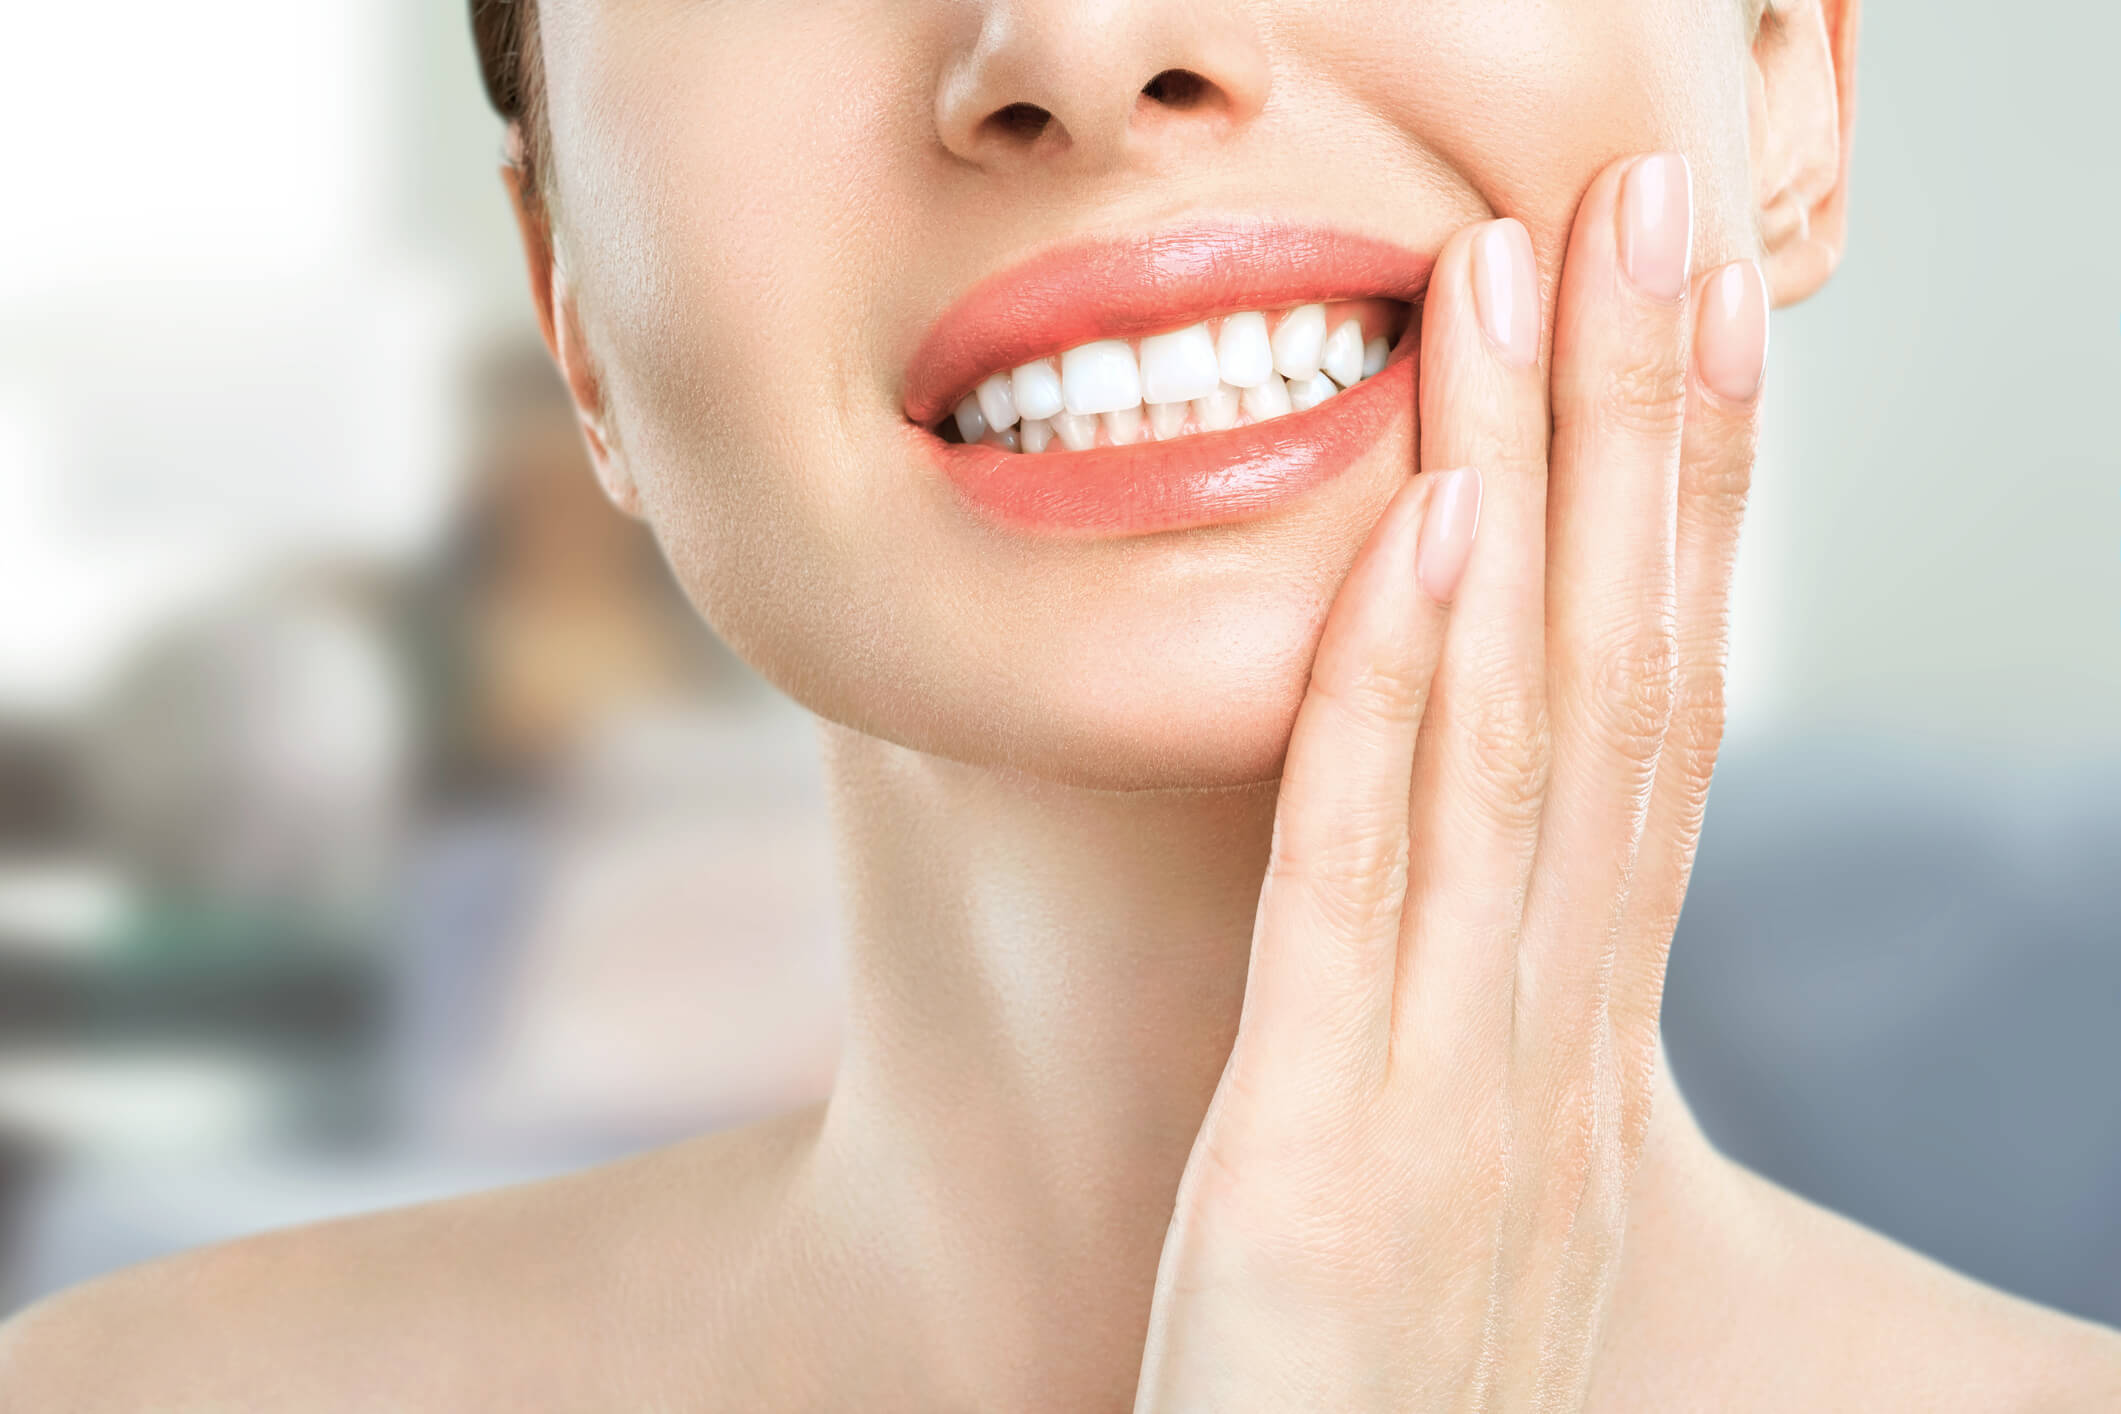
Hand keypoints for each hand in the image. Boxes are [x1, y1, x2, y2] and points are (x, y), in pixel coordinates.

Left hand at [1133, 151, 1769, 1410]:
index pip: (1655, 716)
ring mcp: (1454, 1086)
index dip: (1688, 511)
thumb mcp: (1449, 1163)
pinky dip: (1400, 702)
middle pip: (1617, 678)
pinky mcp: (1323, 1158)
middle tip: (1656, 211)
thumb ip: (1460, 997)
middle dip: (1642, 433)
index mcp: (1573, 1026)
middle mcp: (1549, 1029)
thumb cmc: (1380, 1380)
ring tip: (1532, 285)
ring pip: (1512, 736)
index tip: (1700, 326)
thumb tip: (1466, 838)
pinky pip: (1367, 888)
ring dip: (1529, 494)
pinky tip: (1426, 536)